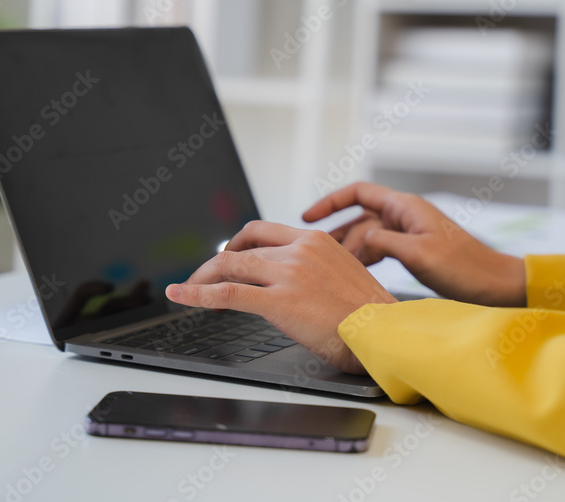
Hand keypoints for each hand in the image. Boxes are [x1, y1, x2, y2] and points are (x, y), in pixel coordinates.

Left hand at [165, 221, 396, 374]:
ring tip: (189, 289)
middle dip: (216, 262)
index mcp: (315, 241)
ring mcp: (287, 273)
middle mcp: (299, 250)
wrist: (383, 333)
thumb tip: (293, 283)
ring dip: (204, 277)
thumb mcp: (343, 276)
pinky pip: (228, 293)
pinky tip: (181, 296)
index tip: (228, 257)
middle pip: (242, 247)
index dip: (238, 244)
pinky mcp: (278, 301)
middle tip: (204, 275)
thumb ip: (315, 271)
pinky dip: (197, 293)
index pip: (263, 231)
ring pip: (231, 266)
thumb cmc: (370, 317)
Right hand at [304, 182, 525, 306]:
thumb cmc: (465, 268)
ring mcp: (410, 231)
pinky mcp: (415, 249)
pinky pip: (381, 248)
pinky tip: (356, 273)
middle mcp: (405, 214)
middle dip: (336, 233)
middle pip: (359, 215)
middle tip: (315, 252)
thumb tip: (358, 240)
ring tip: (330, 266)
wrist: (495, 285)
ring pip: (368, 234)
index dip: (330, 202)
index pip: (358, 192)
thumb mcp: (419, 254)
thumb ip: (383, 241)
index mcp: (406, 207)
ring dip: (350, 248)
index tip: (308, 217)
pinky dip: (366, 258)